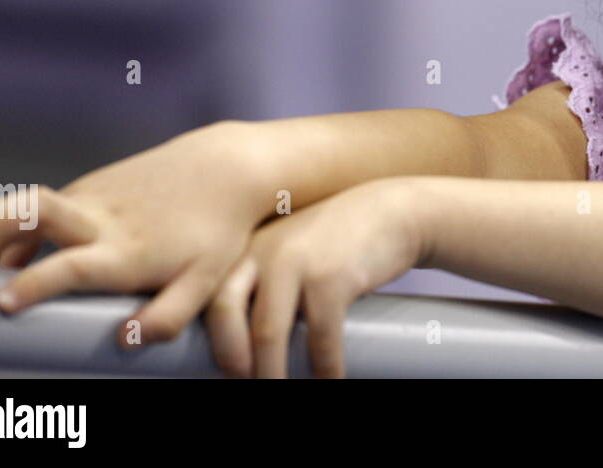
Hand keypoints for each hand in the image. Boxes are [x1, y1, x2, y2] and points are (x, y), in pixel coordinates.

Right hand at [0, 120, 274, 347]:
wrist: (226, 169)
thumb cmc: (216, 231)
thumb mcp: (205, 280)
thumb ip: (170, 315)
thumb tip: (125, 339)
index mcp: (126, 250)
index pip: (72, 267)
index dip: (35, 283)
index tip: (2, 301)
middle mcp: (103, 219)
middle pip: (41, 212)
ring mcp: (94, 197)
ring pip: (33, 208)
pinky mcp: (91, 186)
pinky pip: (46, 208)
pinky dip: (15, 228)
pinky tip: (0, 256)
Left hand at [205, 178, 425, 378]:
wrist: (394, 210)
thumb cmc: (339, 240)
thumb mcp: (290, 247)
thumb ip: (262, 278)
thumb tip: (242, 341)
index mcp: (247, 245)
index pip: (208, 296)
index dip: (213, 339)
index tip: (229, 369)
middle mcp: (263, 249)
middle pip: (225, 313)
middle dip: (231, 360)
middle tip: (245, 382)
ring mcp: (297, 261)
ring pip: (267, 333)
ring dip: (272, 375)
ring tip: (283, 391)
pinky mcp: (332, 276)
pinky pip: (319, 336)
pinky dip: (324, 368)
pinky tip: (331, 379)